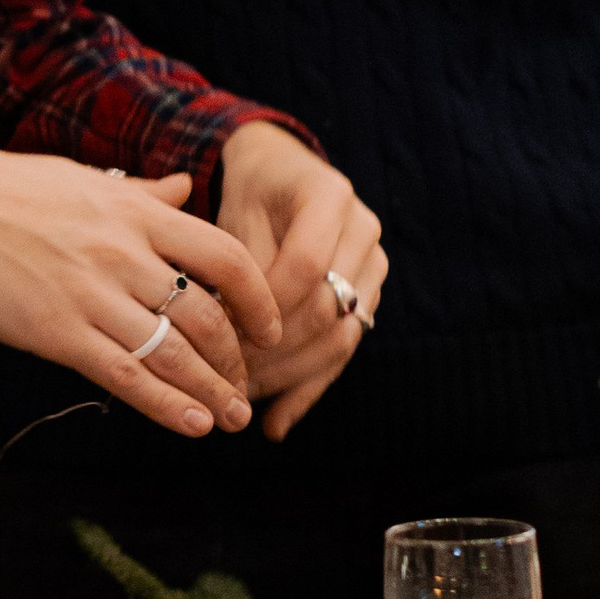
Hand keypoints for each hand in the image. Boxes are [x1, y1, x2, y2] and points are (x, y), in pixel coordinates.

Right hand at [0, 147, 280, 438]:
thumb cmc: (0, 189)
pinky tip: (192, 425)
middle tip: (248, 387)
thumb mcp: (82, 176)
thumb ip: (141, 191)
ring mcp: (91, 295)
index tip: (270, 327)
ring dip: (212, 392)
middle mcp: (123, 253)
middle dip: (237, 360)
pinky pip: (124, 376)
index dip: (259, 298)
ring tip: (232, 418)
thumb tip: (183, 184)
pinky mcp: (56, 333)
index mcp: (134, 211)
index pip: (225, 256)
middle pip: (208, 315)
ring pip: (174, 353)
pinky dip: (165, 405)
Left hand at [215, 123, 387, 443]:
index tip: (226, 332)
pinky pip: (343, 351)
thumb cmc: (251, 193)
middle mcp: (364, 230)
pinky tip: (276, 423)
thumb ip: (239, 265)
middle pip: (328, 307)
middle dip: (275, 350)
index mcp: (330, 195)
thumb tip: (226, 330)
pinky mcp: (369, 299)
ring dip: (289, 377)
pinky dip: (307, 389)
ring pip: (340, 336)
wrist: (282, 174)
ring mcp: (374, 267)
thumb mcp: (236, 212)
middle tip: (227, 379)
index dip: (266, 305)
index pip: (306, 264)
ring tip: (243, 402)